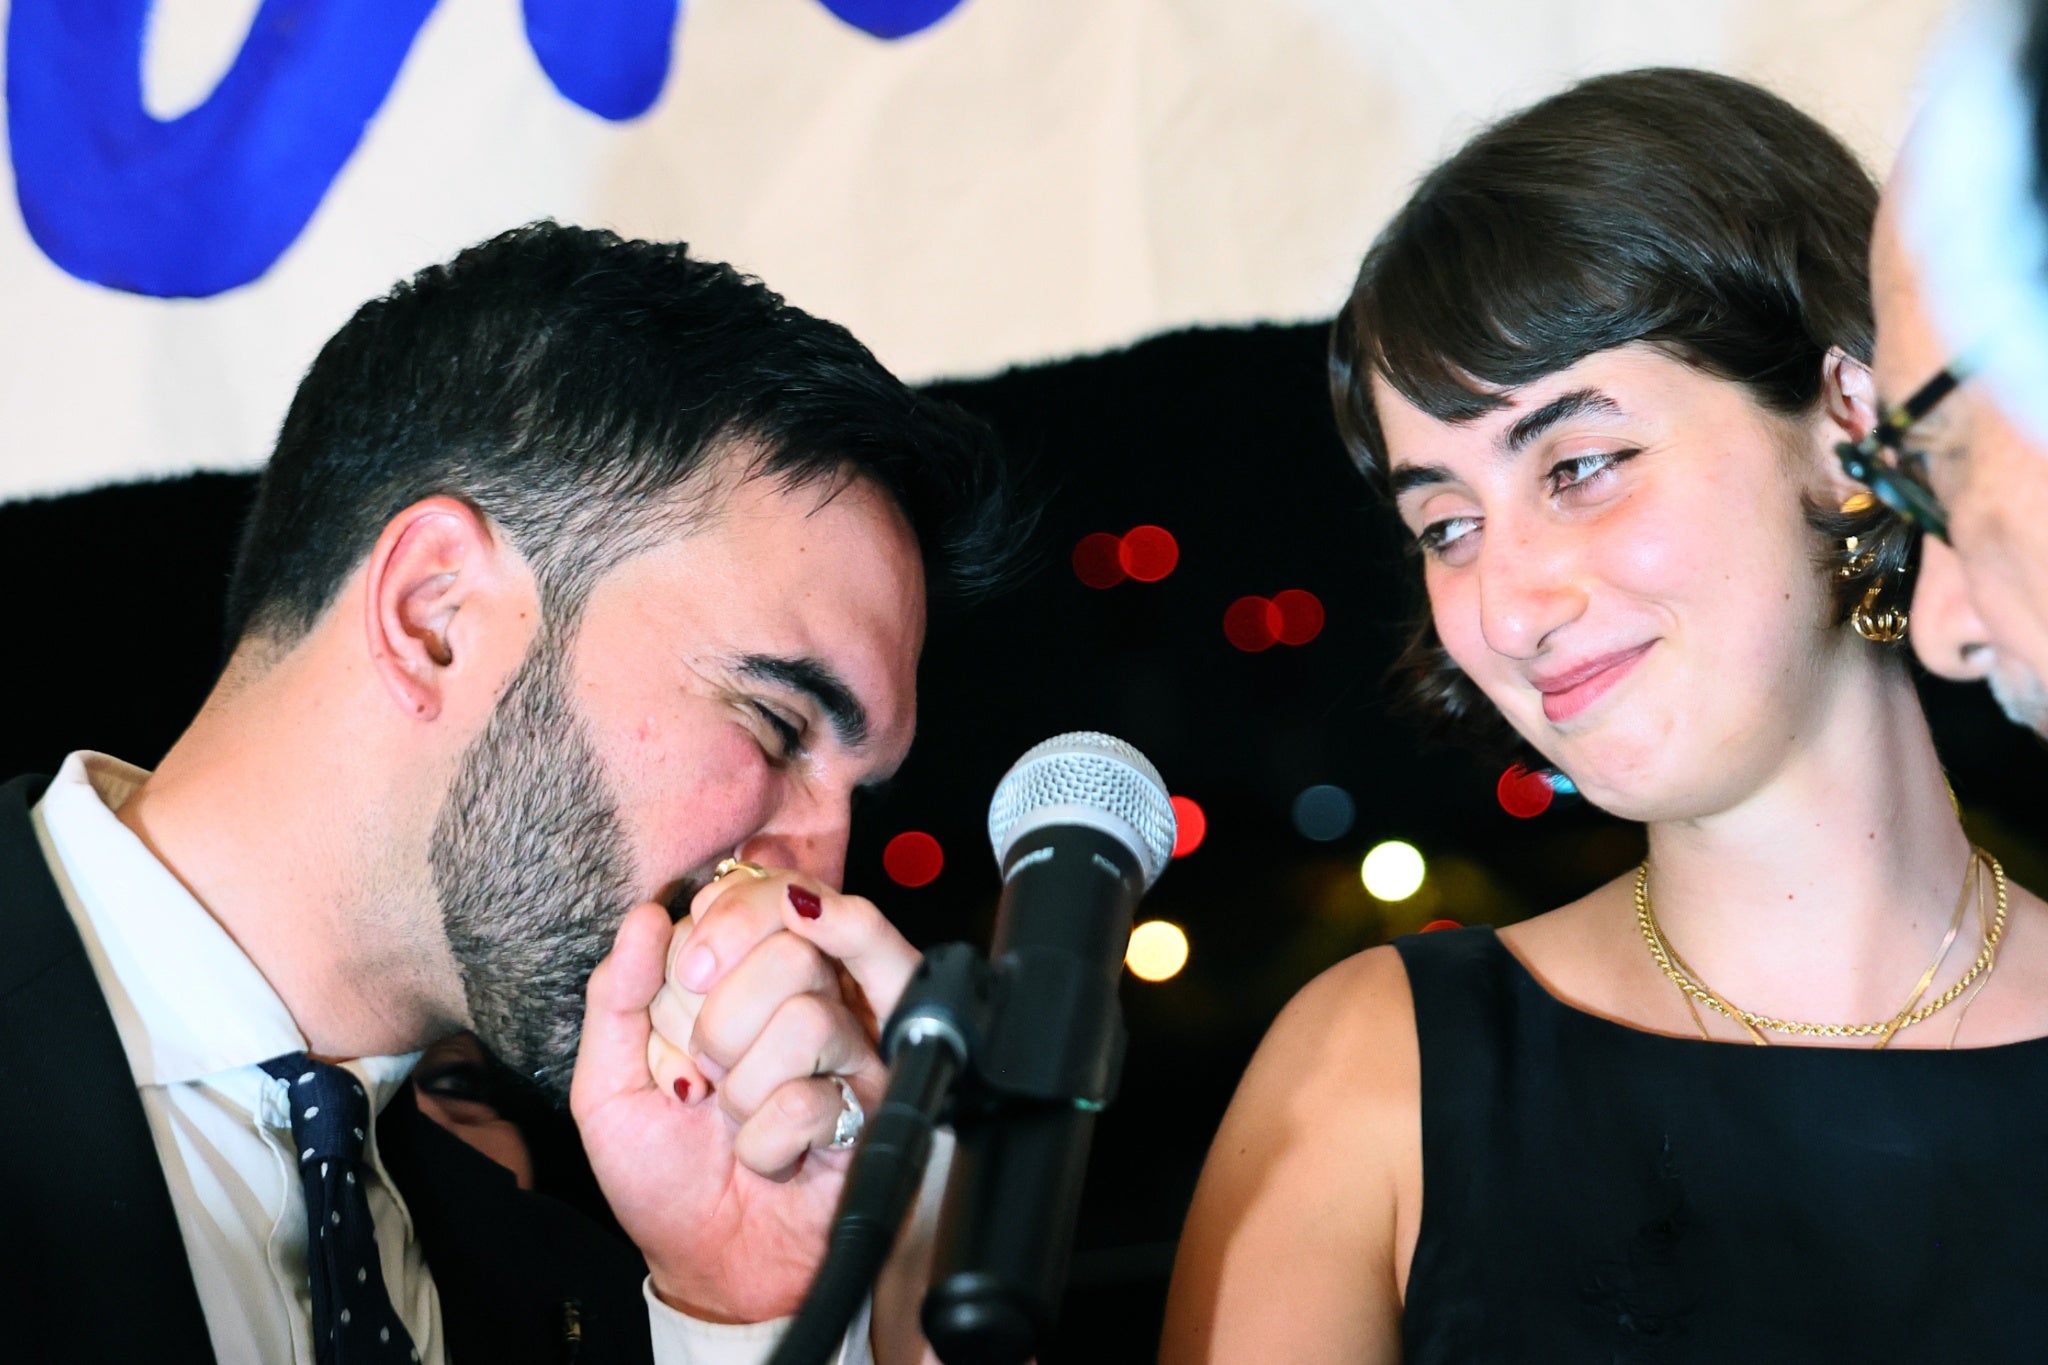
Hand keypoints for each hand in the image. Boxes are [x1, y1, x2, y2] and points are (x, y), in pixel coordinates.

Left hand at [569, 873, 919, 1323]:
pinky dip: (766, 1142)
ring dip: (745, 1089)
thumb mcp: (610, 1085)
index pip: (762, 894)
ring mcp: (849, 1055)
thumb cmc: (666, 1174)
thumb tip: (648, 914)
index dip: (724, 924)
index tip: (687, 974)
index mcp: (749, 977)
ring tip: (735, 1121)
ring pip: (808, 1019)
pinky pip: (812, 1100)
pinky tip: (765, 1158)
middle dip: (722, 1019)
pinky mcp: (872, 1112)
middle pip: (793, 947)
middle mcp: (811, 1000)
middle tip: (704, 1070)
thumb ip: (617, 996)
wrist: (708, 1265)